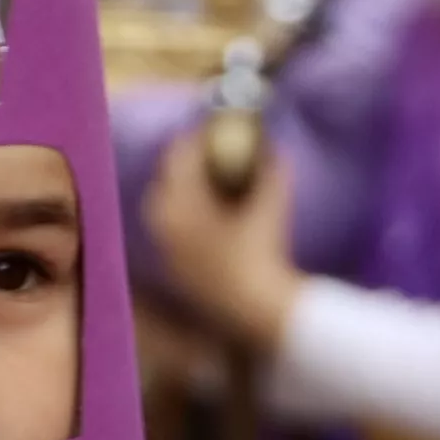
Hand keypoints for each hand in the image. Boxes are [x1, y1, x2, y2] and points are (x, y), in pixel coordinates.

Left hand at [140, 134, 301, 348]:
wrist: (258, 309)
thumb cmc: (266, 251)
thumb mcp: (274, 202)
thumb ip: (272, 169)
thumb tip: (273, 147)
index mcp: (182, 202)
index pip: (180, 156)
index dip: (197, 139)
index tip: (212, 131)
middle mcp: (166, 224)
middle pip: (166, 182)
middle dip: (185, 166)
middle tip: (208, 158)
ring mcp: (167, 250)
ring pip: (165, 210)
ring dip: (183, 195)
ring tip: (208, 189)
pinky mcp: (175, 271)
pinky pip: (172, 235)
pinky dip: (186, 222)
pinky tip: (210, 223)